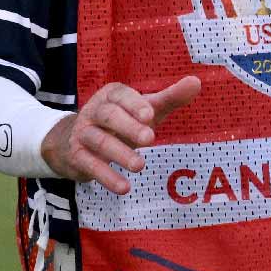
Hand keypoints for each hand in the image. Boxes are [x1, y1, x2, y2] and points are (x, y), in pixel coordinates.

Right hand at [42, 77, 200, 194]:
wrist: (74, 142)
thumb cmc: (121, 122)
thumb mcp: (144, 110)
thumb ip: (169, 98)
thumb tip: (196, 82)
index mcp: (112, 95)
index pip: (121, 95)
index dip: (134, 104)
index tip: (150, 115)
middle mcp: (94, 111)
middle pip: (109, 116)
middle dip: (129, 126)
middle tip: (150, 138)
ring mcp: (83, 133)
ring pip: (99, 141)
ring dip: (120, 154)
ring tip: (139, 166)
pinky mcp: (76, 156)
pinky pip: (90, 165)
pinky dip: (107, 176)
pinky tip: (124, 188)